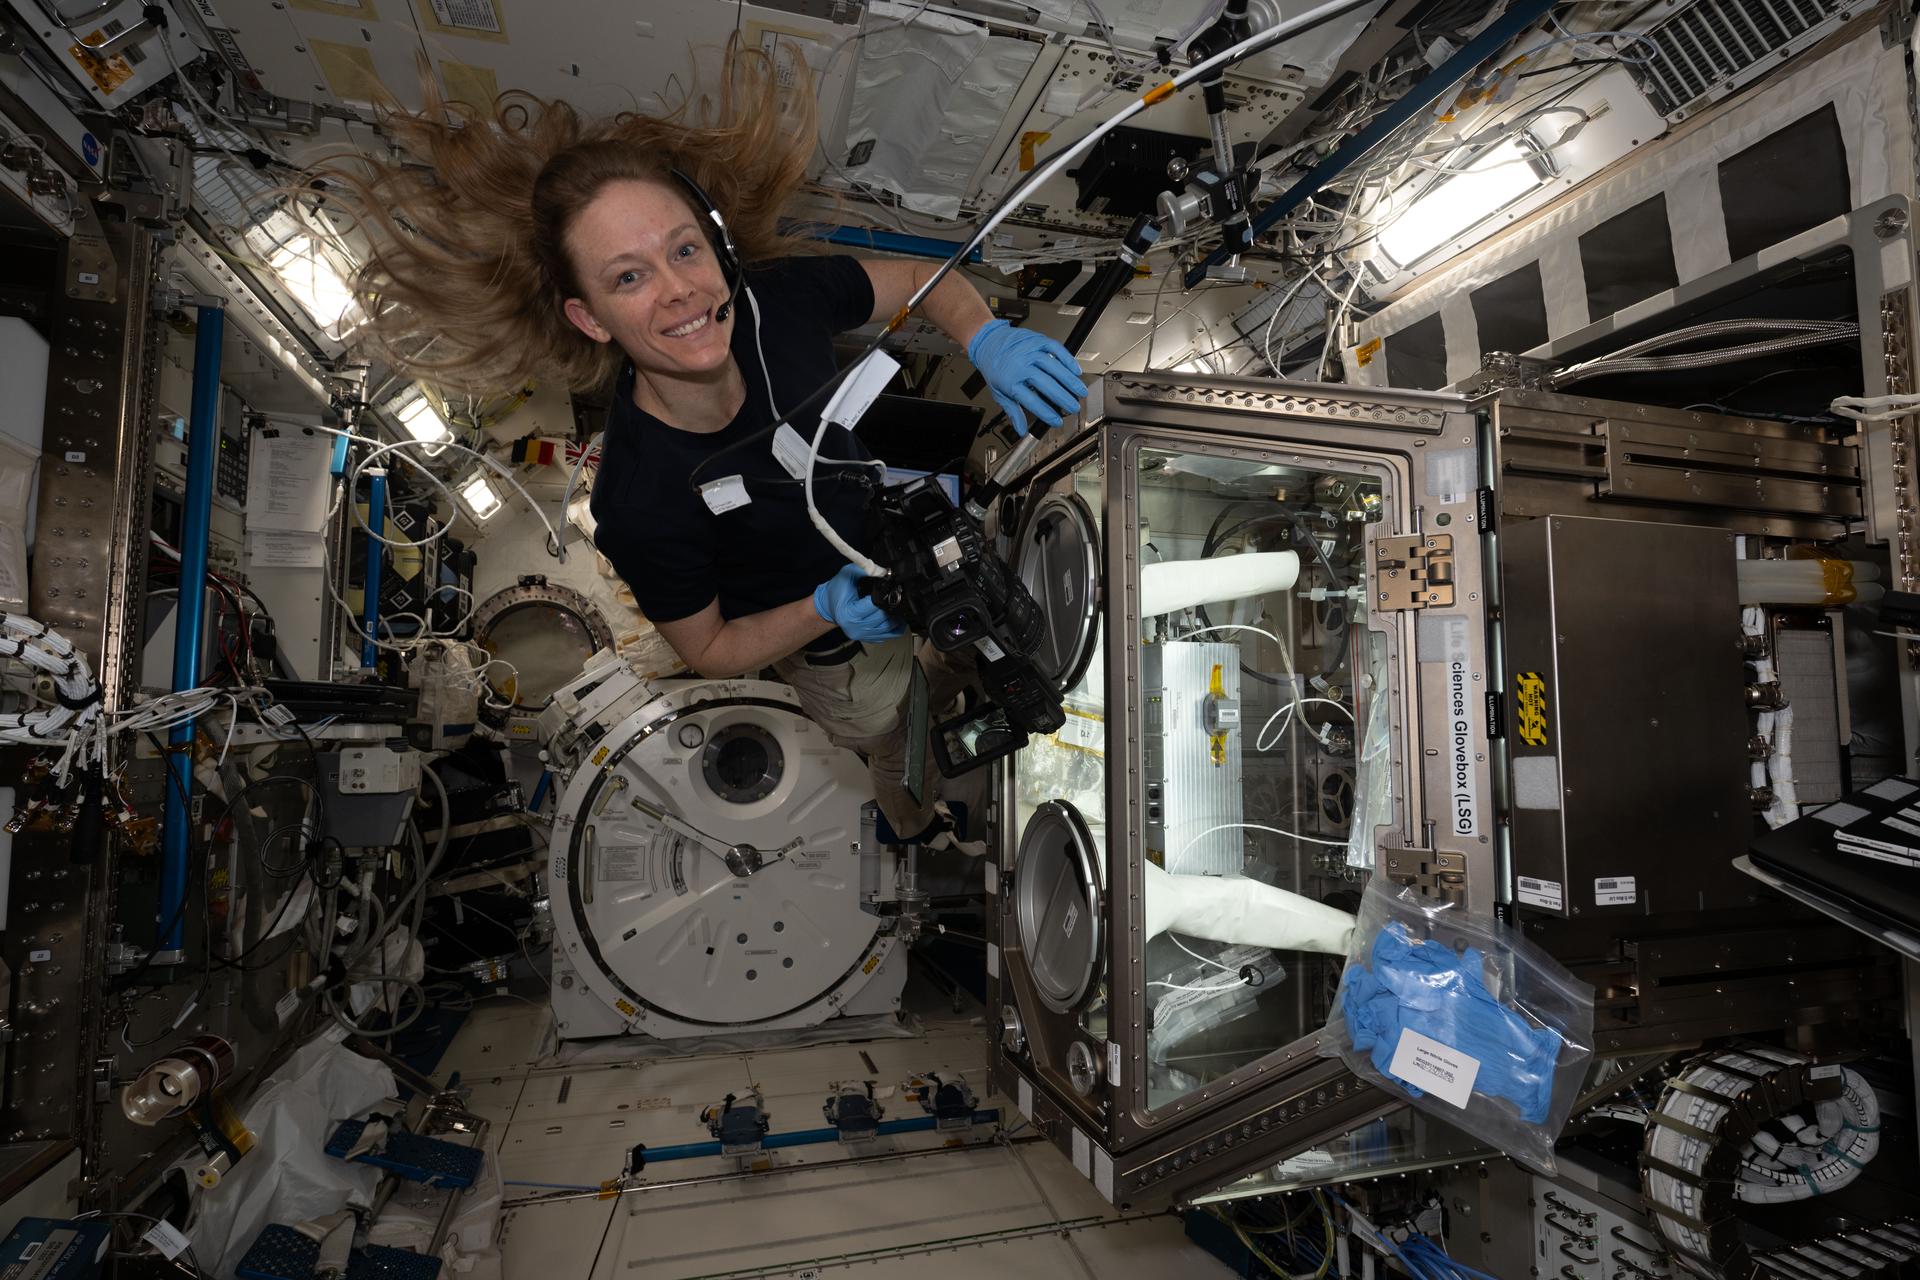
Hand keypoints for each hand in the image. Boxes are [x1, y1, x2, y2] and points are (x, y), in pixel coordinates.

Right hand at [812, 564, 904, 642]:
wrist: (829, 606)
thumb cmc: (837, 591)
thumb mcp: (847, 574)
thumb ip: (865, 570)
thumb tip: (884, 571)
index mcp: (848, 614)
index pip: (875, 604)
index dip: (883, 594)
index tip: (887, 587)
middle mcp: (855, 628)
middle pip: (883, 616)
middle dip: (890, 604)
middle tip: (894, 594)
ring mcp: (863, 636)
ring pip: (890, 627)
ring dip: (896, 615)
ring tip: (895, 604)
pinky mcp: (869, 639)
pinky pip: (890, 634)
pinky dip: (896, 626)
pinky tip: (895, 616)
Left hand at [966, 318, 1087, 436]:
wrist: (988, 341)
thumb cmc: (994, 367)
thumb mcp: (999, 392)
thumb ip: (1012, 411)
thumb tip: (1021, 430)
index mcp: (1010, 381)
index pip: (1032, 401)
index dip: (1046, 413)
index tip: (1057, 421)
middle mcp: (1021, 366)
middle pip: (1046, 384)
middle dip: (1063, 398)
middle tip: (1074, 407)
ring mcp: (1030, 351)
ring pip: (1054, 367)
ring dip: (1070, 381)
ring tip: (1080, 392)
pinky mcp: (1037, 340)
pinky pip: (1056, 349)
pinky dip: (1068, 360)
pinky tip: (1075, 370)